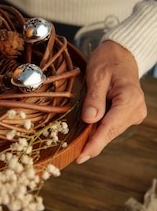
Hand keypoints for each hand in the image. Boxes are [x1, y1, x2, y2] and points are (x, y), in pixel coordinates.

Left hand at [76, 40, 146, 162]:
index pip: (110, 126)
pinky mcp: (129, 114)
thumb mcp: (97, 75)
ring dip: (96, 137)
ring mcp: (134, 113)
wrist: (121, 54)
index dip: (95, 143)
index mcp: (129, 99)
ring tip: (78, 146)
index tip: (82, 156)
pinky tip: (88, 135)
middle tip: (75, 156)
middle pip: (111, 132)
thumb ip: (94, 98)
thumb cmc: (108, 60)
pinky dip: (100, 130)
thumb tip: (90, 120)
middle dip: (93, 143)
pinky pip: (113, 126)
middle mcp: (136, 109)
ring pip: (112, 131)